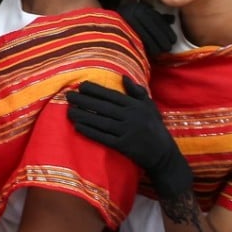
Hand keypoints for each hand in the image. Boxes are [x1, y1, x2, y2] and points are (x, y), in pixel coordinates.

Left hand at [66, 76, 192, 198]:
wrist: (163, 154)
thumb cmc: (154, 126)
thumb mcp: (149, 106)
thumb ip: (137, 92)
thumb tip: (123, 76)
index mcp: (135, 106)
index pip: (111, 95)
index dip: (95, 90)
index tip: (80, 86)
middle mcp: (130, 117)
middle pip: (103, 107)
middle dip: (84, 100)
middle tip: (68, 96)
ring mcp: (126, 132)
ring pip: (100, 122)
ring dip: (83, 116)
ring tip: (69, 111)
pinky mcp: (123, 146)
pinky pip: (103, 137)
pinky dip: (90, 132)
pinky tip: (78, 127)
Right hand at [118, 2, 175, 57]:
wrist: (107, 22)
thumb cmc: (130, 19)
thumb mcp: (143, 14)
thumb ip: (157, 17)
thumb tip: (172, 19)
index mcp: (141, 8)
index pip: (158, 20)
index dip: (167, 31)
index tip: (173, 40)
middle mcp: (134, 13)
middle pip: (153, 28)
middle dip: (162, 40)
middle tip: (168, 48)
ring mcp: (126, 22)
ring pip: (145, 36)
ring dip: (155, 46)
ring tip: (160, 52)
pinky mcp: (121, 30)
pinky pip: (135, 41)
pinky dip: (144, 47)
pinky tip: (149, 52)